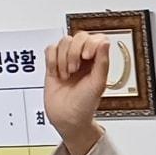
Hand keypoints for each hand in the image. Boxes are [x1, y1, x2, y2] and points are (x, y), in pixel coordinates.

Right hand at [44, 32, 108, 154]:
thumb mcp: (98, 84)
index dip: (90, 43)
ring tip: (66, 75)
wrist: (66, 117)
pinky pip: (50, 49)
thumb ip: (102, 62)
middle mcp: (83, 58)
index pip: (96, 38)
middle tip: (74, 70)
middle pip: (78, 37)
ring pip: (64, 41)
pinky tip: (56, 73)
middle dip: (74, 52)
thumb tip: (105, 42)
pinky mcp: (53, 64)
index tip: (87, 57)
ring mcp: (68, 60)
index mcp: (98, 61)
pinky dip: (52, 60)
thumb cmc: (85, 104)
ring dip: (63, 58)